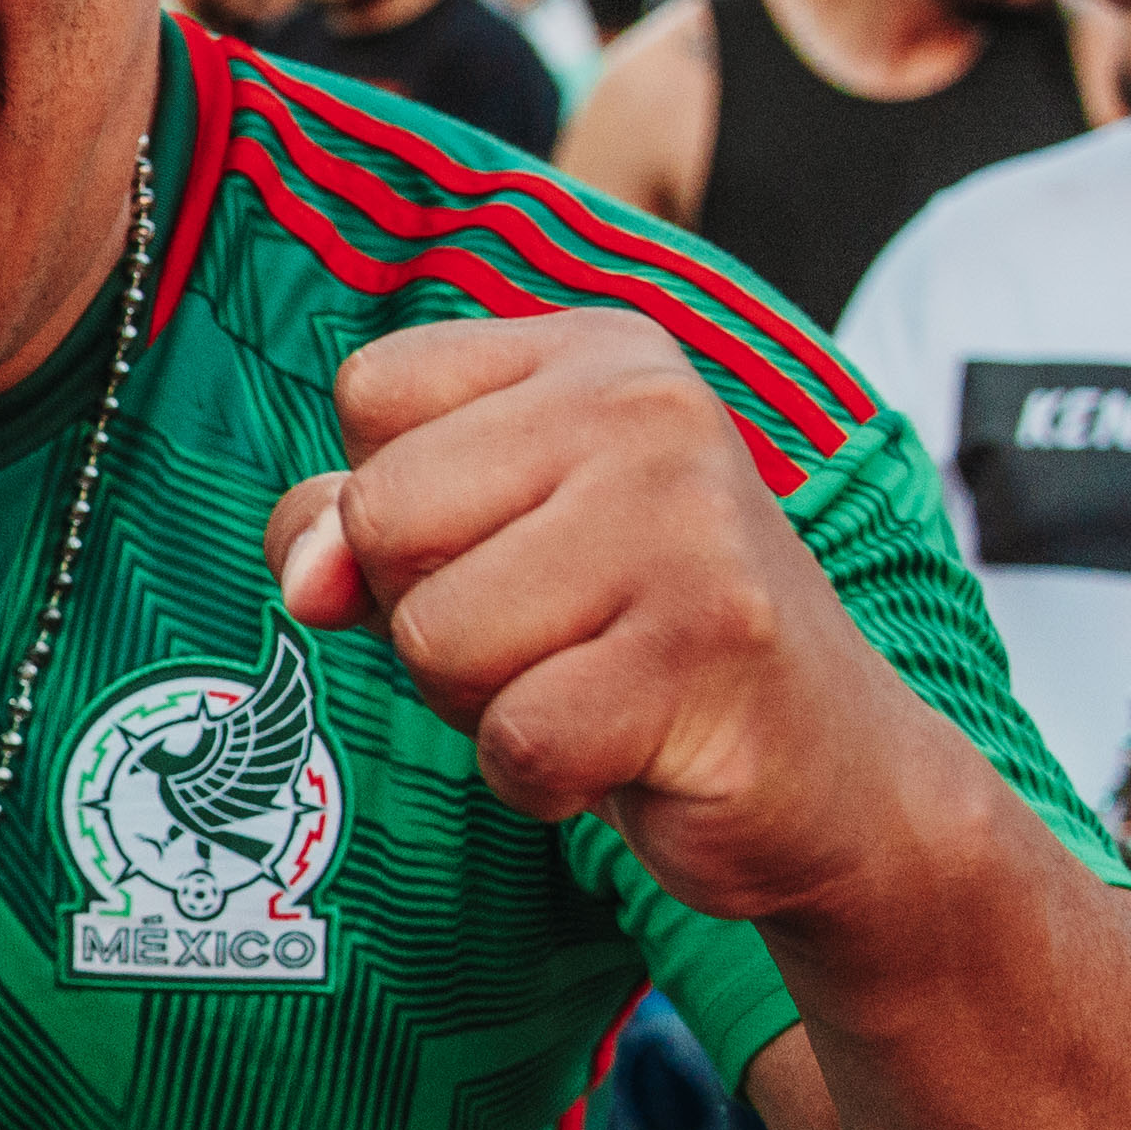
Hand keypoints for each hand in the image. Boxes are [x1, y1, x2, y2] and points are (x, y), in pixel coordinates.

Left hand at [266, 308, 957, 923]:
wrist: (828, 773)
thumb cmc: (622, 644)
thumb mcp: (477, 549)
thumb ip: (351, 528)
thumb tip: (303, 578)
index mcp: (593, 350)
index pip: (371, 394)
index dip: (394, 510)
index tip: (511, 548)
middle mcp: (649, 405)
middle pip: (384, 518)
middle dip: (430, 618)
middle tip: (554, 638)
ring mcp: (689, 520)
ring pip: (434, 638)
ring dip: (487, 704)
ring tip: (593, 685)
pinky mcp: (708, 646)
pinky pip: (515, 738)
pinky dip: (543, 778)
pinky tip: (627, 749)